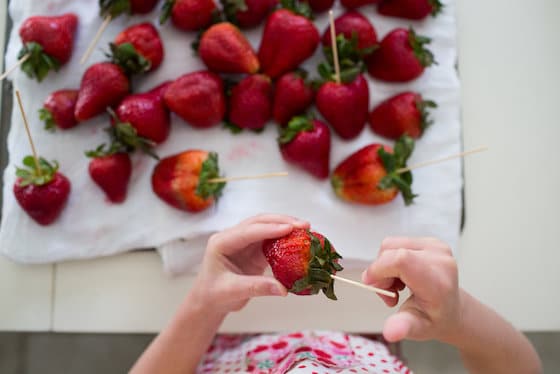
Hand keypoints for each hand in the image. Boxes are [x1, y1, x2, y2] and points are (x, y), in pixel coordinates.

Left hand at [191, 214, 309, 314]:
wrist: (209, 301)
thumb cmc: (214, 295)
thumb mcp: (233, 292)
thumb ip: (257, 287)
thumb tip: (283, 289)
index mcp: (221, 242)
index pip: (248, 231)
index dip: (269, 229)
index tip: (289, 228)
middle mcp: (232, 237)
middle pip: (259, 222)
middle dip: (281, 221)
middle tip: (304, 225)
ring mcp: (243, 242)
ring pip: (267, 227)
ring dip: (285, 226)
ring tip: (305, 229)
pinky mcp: (253, 249)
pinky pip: (271, 240)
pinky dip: (285, 238)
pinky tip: (298, 240)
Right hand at [362, 237, 461, 342]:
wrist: (452, 310)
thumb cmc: (435, 319)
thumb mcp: (418, 329)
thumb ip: (403, 327)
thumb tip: (390, 332)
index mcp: (437, 282)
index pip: (400, 260)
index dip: (378, 269)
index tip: (373, 285)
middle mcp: (439, 259)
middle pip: (390, 252)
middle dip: (380, 272)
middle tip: (389, 293)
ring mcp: (436, 247)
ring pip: (390, 245)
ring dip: (385, 265)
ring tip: (397, 285)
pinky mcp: (430, 241)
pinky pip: (397, 243)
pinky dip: (392, 259)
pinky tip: (402, 275)